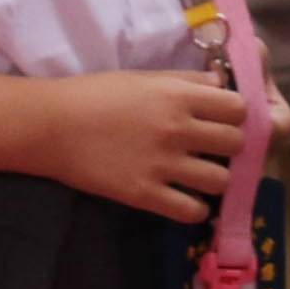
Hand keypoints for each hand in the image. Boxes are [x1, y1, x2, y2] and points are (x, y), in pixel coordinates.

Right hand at [25, 58, 263, 224]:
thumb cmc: (94, 94)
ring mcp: (163, 165)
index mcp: (178, 96)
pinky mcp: (145, 195)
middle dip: (230, 148)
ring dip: (215, 181)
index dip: (235, 115)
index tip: (224, 121)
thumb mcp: (142, 77)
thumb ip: (185, 80)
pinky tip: (184, 200)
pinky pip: (191, 211)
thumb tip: (221, 84)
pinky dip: (194, 209)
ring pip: (221, 181)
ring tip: (200, 178)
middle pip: (236, 143)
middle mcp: (177, 129)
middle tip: (214, 151)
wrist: (51, 125)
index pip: (238, 108)